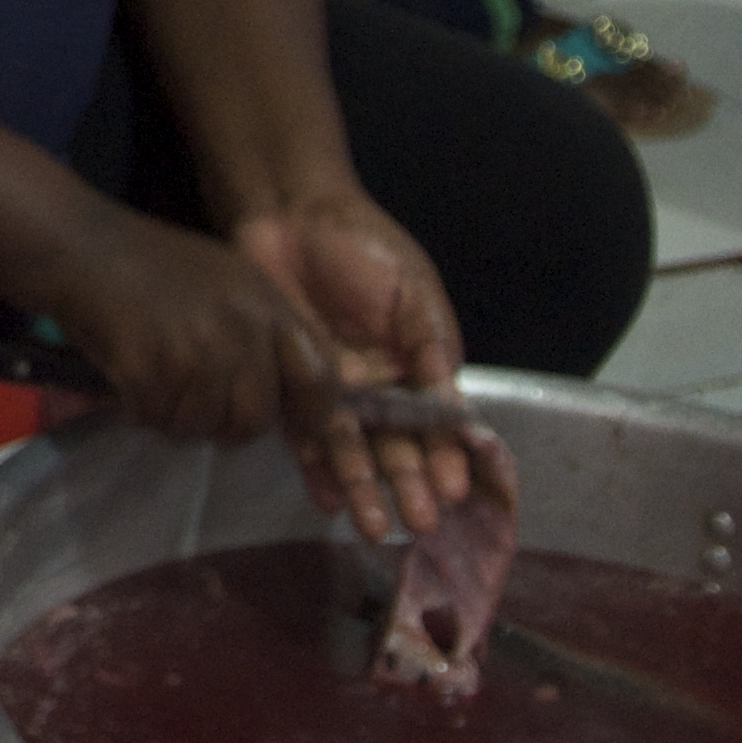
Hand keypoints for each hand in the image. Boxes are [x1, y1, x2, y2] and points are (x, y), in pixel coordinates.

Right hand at [24, 208, 344, 457]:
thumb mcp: (233, 282)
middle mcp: (239, 330)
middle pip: (256, 419)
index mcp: (266, 305)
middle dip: (229, 425)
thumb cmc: (158, 263)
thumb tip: (293, 397)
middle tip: (203, 406)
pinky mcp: (149, 371)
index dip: (310, 415)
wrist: (82, 247)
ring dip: (180, 420)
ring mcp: (193, 352)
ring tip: (162, 388)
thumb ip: (268, 331)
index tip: (293, 429)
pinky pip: (159, 421)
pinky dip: (143, 411)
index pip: (319, 377)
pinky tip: (134, 382)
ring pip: (204, 428)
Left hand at [230, 186, 471, 541]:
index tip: (453, 490)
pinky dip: (313, 466)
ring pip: (352, 449)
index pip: (436, 423)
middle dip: (410, 484)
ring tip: (375, 526)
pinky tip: (325, 498)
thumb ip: (431, 346)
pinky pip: (301, 433)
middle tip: (419, 525)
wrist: (292, 216)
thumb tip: (454, 406)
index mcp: (414, 367)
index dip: (446, 457)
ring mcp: (332, 390)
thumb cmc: (364, 247)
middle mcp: (378, 388)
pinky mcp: (287, 384)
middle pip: (396, 445)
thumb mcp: (413, 292)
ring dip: (364, 487)